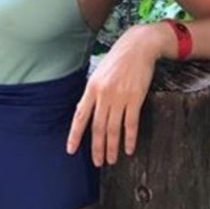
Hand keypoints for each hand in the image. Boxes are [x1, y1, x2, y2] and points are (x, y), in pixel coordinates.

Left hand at [66, 26, 159, 164]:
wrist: (138, 46)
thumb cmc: (118, 59)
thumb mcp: (99, 73)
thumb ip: (93, 92)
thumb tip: (87, 112)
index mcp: (92, 88)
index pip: (80, 116)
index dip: (75, 135)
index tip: (71, 150)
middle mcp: (103, 94)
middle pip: (97, 127)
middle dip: (96, 148)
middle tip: (98, 162)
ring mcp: (119, 97)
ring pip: (113, 129)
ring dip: (112, 147)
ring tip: (111, 160)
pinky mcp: (135, 98)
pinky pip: (131, 124)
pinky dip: (129, 138)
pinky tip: (129, 149)